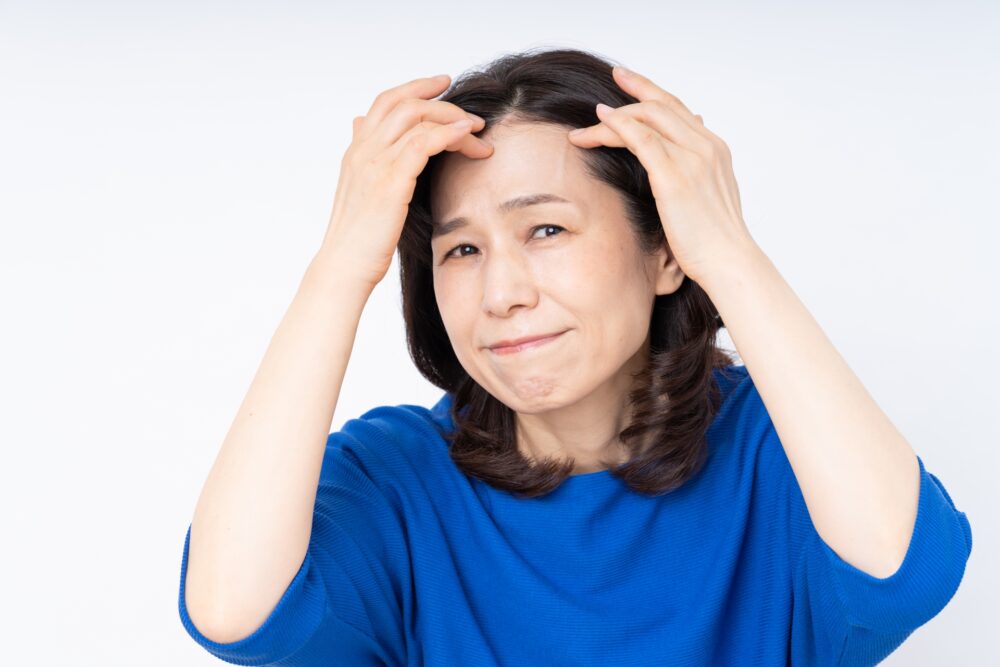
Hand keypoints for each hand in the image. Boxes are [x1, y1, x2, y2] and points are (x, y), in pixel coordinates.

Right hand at [320, 74, 493, 289]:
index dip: (415, 88)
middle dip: (440, 97)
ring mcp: (374, 164)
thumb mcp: (359, 192)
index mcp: (356, 153)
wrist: (344, 269)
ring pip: (416, 117)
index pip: (385, 103)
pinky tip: (468, 137)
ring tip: (478, 132)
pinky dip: (449, 133)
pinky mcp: (390, 182)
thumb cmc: (358, 241)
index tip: (442, 85)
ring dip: (453, 119)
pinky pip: (424, 142)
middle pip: (402, 102)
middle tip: (471, 109)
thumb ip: (365, 159)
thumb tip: (359, 124)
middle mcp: (363, 152)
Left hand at [567, 66, 757, 284]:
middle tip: (610, 79)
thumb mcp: (707, 198)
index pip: (679, 110)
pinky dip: (618, 126)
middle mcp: (706, 146)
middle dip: (634, 89)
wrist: (728, 262)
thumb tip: (681, 160)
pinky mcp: (674, 178)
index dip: (652, 93)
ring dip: (613, 117)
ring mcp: (692, 159)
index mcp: (714, 149)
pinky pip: (641, 139)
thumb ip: (695, 173)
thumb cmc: (714, 239)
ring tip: (586, 122)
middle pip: (663, 105)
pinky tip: (599, 124)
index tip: (629, 83)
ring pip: (649, 118)